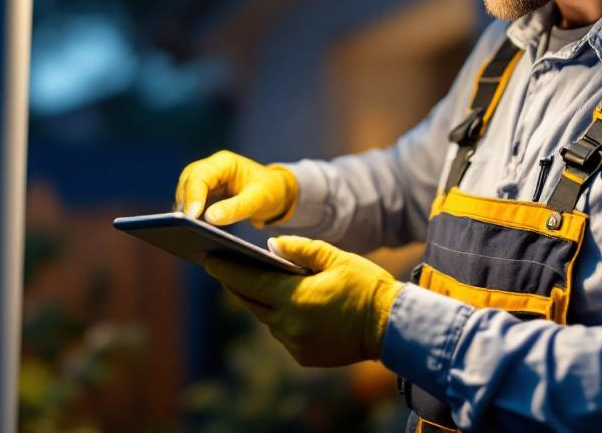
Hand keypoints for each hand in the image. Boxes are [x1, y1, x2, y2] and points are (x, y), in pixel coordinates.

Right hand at [176, 150, 297, 227]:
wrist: (276, 192)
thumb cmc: (270, 191)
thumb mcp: (258, 200)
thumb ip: (235, 208)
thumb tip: (209, 218)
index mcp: (224, 162)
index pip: (201, 176)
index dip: (193, 195)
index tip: (191, 216)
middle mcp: (212, 168)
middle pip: (188, 182)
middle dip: (185, 202)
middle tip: (183, 225)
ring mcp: (207, 179)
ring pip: (186, 191)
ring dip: (184, 208)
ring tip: (185, 229)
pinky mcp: (205, 192)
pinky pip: (191, 201)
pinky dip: (189, 213)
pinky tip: (190, 228)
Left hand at [204, 235, 403, 366]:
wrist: (393, 326)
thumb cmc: (366, 286)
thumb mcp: (335, 257)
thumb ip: (300, 249)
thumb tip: (272, 246)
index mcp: (294, 298)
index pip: (249, 282)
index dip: (226, 269)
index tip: (208, 258)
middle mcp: (289, 325)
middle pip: (251, 302)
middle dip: (236, 284)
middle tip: (221, 266)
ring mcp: (296, 344)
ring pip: (266, 319)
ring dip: (260, 302)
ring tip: (250, 283)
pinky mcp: (305, 356)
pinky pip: (283, 333)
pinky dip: (280, 318)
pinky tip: (283, 304)